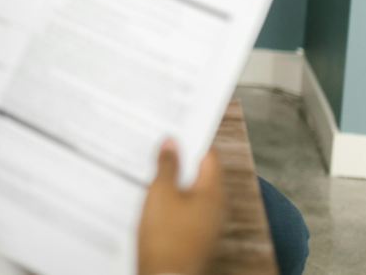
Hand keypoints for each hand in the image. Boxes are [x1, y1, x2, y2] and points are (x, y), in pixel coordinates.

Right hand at [138, 141, 223, 274]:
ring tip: (149, 170)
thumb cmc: (165, 236)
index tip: (175, 129)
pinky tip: (151, 198)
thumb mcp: (160, 192)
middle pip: (200, 174)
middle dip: (179, 160)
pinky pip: (184, 210)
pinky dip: (171, 200)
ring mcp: (206, 225)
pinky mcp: (194, 237)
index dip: (191, 140)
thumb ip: (166, 165)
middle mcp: (216, 208)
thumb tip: (171, 142)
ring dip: (173, 180)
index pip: (208, 157)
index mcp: (213, 193)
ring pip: (190, 192)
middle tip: (158, 146)